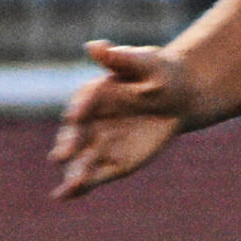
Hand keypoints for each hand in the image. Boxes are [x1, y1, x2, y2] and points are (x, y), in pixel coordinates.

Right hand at [50, 41, 198, 198]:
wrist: (179, 97)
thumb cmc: (160, 73)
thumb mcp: (146, 62)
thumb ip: (121, 58)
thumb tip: (94, 46)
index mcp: (95, 94)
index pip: (84, 102)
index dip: (79, 109)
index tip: (75, 116)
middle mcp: (90, 121)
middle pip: (75, 135)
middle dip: (68, 144)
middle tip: (61, 155)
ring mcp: (99, 143)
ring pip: (82, 160)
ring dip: (73, 172)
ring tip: (68, 186)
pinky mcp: (112, 162)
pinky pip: (94, 175)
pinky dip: (80, 186)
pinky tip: (66, 195)